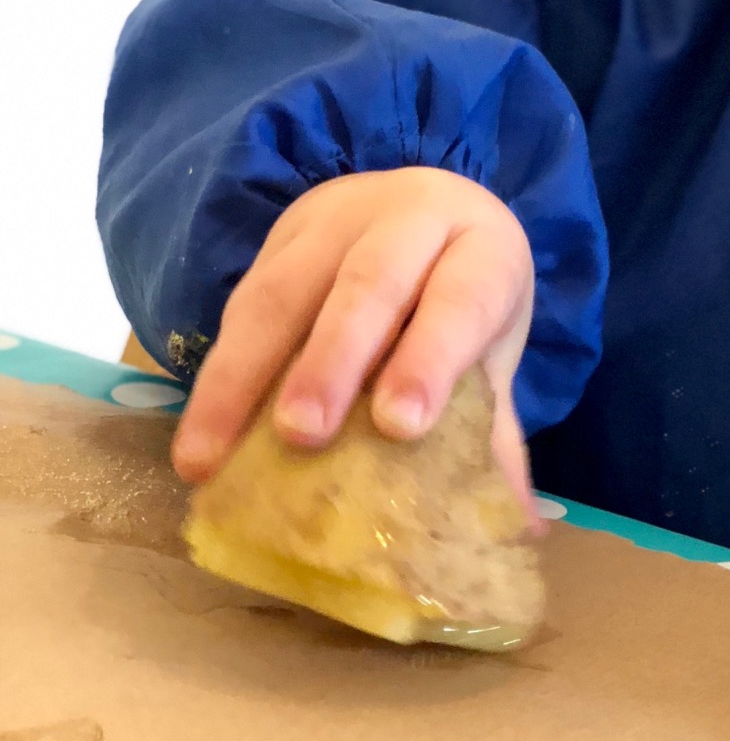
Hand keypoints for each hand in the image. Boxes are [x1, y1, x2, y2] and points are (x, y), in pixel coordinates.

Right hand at [170, 168, 538, 521]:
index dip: (431, 359)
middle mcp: (412, 220)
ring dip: (244, 375)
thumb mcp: (492, 345)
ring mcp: (339, 220)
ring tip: (211, 456)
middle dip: (333, 360)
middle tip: (303, 435)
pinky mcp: (281, 236)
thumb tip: (518, 533)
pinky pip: (241, 298)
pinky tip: (199, 432)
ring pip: (287, 289)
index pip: (461, 297)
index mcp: (482, 249)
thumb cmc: (464, 290)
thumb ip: (495, 429)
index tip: (401, 426)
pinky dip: (217, 369)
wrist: (427, 207)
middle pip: (370, 284)